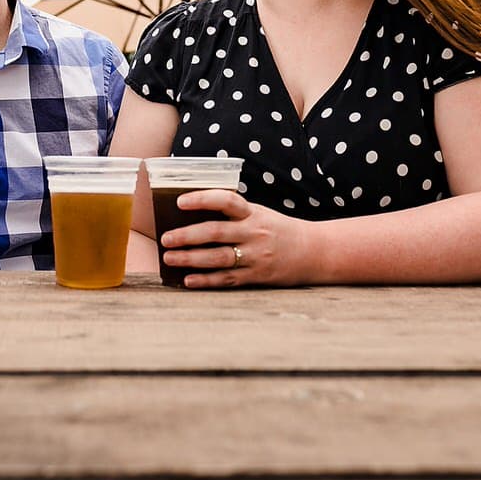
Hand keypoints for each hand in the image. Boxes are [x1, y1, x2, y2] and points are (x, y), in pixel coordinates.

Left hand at [158, 189, 315, 288]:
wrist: (314, 251)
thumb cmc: (278, 230)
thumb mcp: (260, 214)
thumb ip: (234, 215)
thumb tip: (193, 218)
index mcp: (253, 213)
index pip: (226, 201)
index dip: (202, 199)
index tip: (180, 202)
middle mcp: (254, 233)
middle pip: (215, 232)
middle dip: (187, 236)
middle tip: (166, 239)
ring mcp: (255, 256)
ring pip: (218, 258)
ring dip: (190, 258)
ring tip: (170, 258)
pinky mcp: (257, 276)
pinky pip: (227, 279)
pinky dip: (206, 280)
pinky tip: (188, 280)